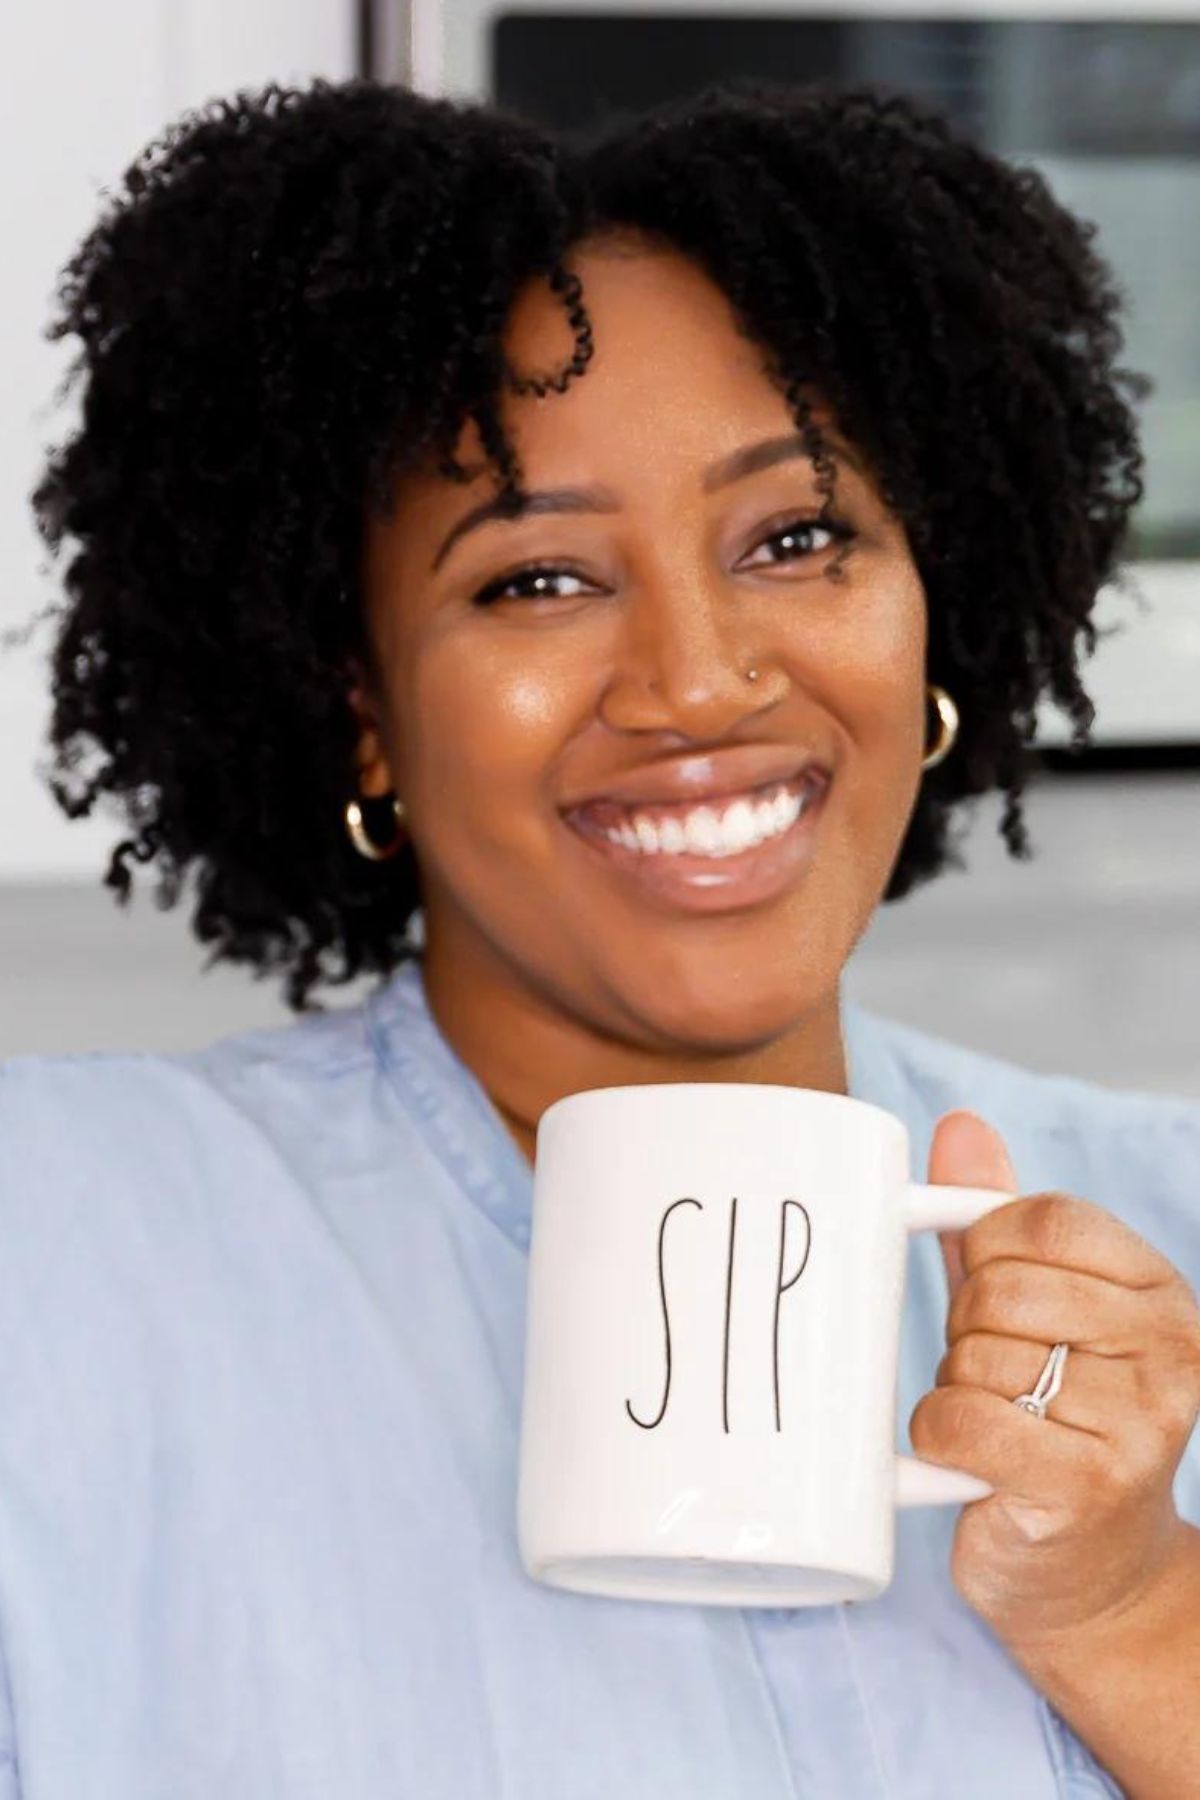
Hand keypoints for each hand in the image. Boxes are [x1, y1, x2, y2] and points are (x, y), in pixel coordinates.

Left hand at [909, 1109, 1199, 1649]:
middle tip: (992, 1372)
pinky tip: (964, 1456)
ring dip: (956, 1388)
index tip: (991, 1293)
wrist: (1093, 1574)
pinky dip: (937, 1435)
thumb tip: (960, 1124)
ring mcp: (1136, 1425)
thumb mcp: (1033, 1306)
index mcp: (1160, 1290)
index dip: (984, 1251)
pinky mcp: (1084, 1490)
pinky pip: (962, 1420)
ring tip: (994, 1421)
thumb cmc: (1052, 1417)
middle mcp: (1167, 1352)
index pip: (1041, 1221)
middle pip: (1002, 1288)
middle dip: (967, 1328)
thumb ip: (997, 1216)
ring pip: (977, 1357)